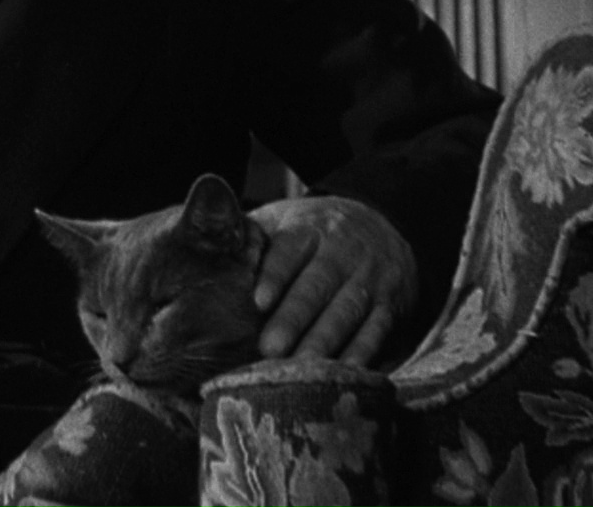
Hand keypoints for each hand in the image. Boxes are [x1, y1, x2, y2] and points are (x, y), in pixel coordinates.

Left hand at [248, 195, 416, 366]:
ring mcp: (370, 278)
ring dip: (325, 340)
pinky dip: (363, 353)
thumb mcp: (287, 219)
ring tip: (301, 367)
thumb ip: (252, 237)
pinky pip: (377, 330)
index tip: (258, 302)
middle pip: (318, 283)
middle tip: (269, 348)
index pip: (291, 249)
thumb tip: (202, 250)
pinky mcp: (390, 305)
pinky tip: (346, 373)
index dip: (275, 275)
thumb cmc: (315, 232)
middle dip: (295, 317)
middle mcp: (343, 251)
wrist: (385, 223)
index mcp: (311, 228)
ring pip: (347, 309)